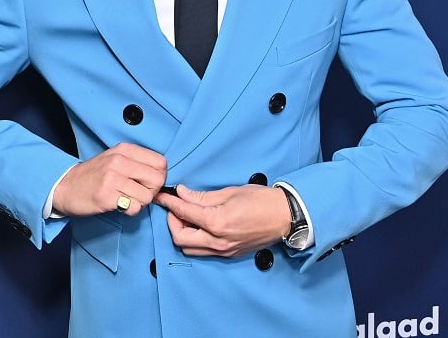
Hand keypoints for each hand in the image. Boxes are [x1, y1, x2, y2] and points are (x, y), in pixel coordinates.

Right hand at [52, 143, 167, 216]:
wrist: (65, 186)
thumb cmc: (94, 175)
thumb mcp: (115, 158)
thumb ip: (137, 162)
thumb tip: (162, 175)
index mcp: (124, 150)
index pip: (161, 162)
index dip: (159, 176)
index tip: (147, 182)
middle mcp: (119, 161)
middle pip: (157, 180)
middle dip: (152, 191)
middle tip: (138, 194)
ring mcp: (112, 178)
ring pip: (147, 196)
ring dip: (140, 203)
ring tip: (126, 199)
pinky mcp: (106, 196)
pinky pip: (134, 208)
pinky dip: (130, 210)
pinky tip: (119, 205)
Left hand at [153, 184, 289, 256]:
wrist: (285, 217)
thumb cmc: (261, 200)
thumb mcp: (230, 192)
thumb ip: (202, 196)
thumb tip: (182, 193)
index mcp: (217, 222)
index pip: (183, 213)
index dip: (168, 203)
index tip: (161, 196)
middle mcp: (218, 241)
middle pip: (180, 239)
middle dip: (172, 222)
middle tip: (175, 208)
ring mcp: (224, 250)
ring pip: (190, 249)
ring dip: (182, 234)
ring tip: (187, 218)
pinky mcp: (230, 254)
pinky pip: (204, 252)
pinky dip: (195, 241)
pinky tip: (199, 227)